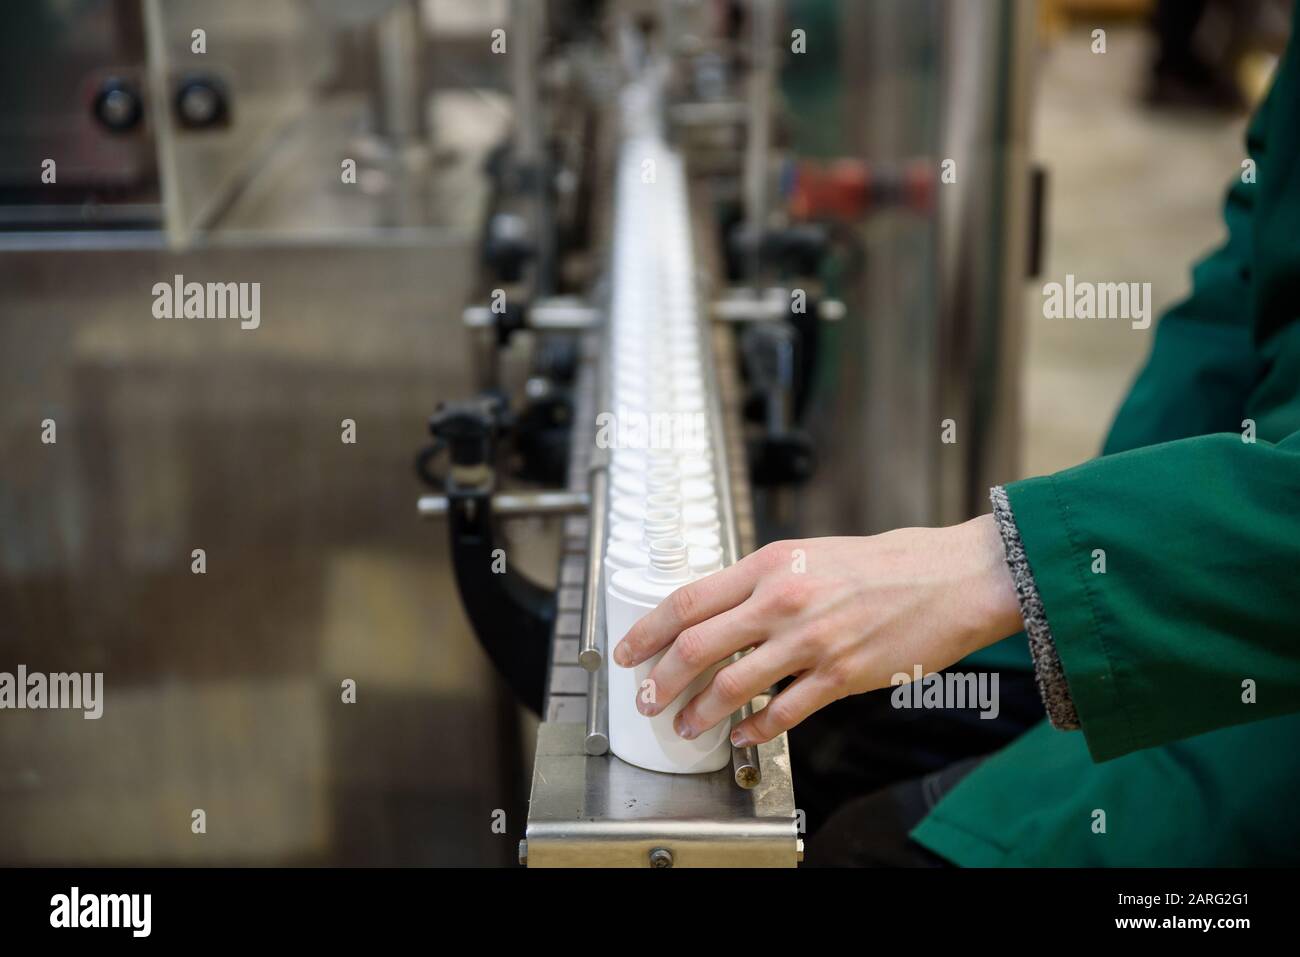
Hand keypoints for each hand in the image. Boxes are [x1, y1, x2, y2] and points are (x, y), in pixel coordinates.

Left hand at [611, 514, 1022, 746]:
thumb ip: (762, 581)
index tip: (629, 650)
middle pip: (697, 645)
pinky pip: (783, 712)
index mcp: (771, 564)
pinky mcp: (840, 676)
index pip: (689, 599)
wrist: (949, 578)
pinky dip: (754, 729)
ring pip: (733, 686)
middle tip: (646, 697)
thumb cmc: (884, 565)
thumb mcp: (810, 553)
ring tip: (686, 725)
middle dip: (662, 678)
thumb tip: (718, 612)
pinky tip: (742, 735)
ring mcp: (811, 641)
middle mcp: (783, 600)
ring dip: (700, 712)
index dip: (648, 630)